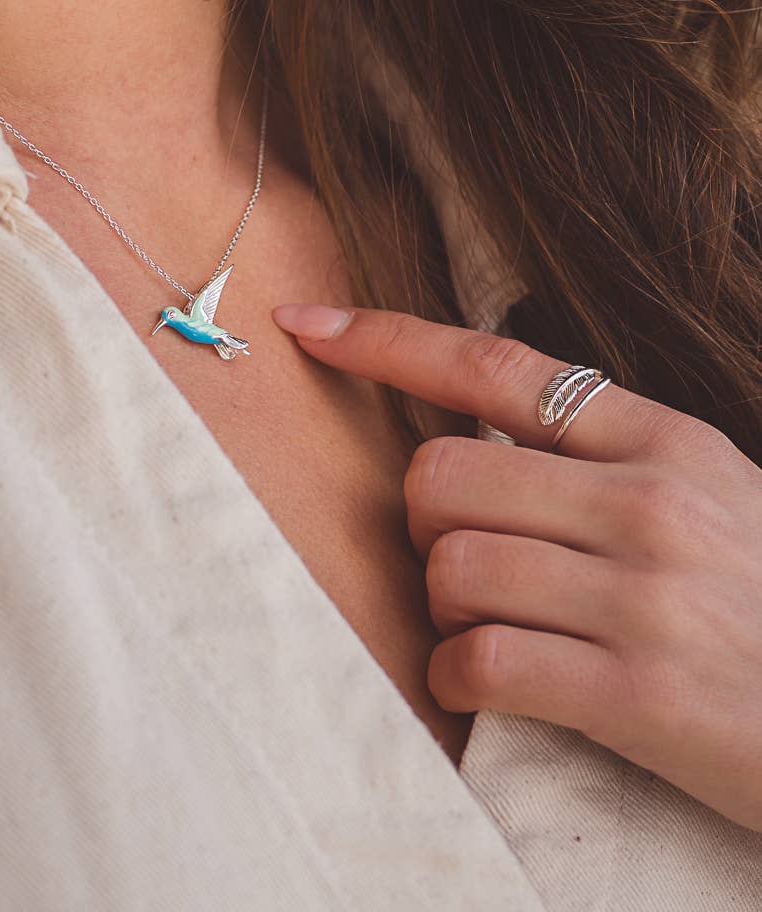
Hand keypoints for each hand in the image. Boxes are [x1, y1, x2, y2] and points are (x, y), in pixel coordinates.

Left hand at [271, 301, 761, 831]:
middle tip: (469, 560)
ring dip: (445, 608)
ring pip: (449, 567)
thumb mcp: (713, 492)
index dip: (390, 342)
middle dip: (427, 525)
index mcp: (663, 439)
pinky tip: (487, 683)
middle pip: (440, 476)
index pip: (496, 366)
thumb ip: (605, 453)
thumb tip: (473, 426)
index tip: (310, 328)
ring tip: (496, 628)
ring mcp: (642, 597)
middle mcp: (649, 502)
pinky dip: (458, 678)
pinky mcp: (635, 694)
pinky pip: (481, 662)